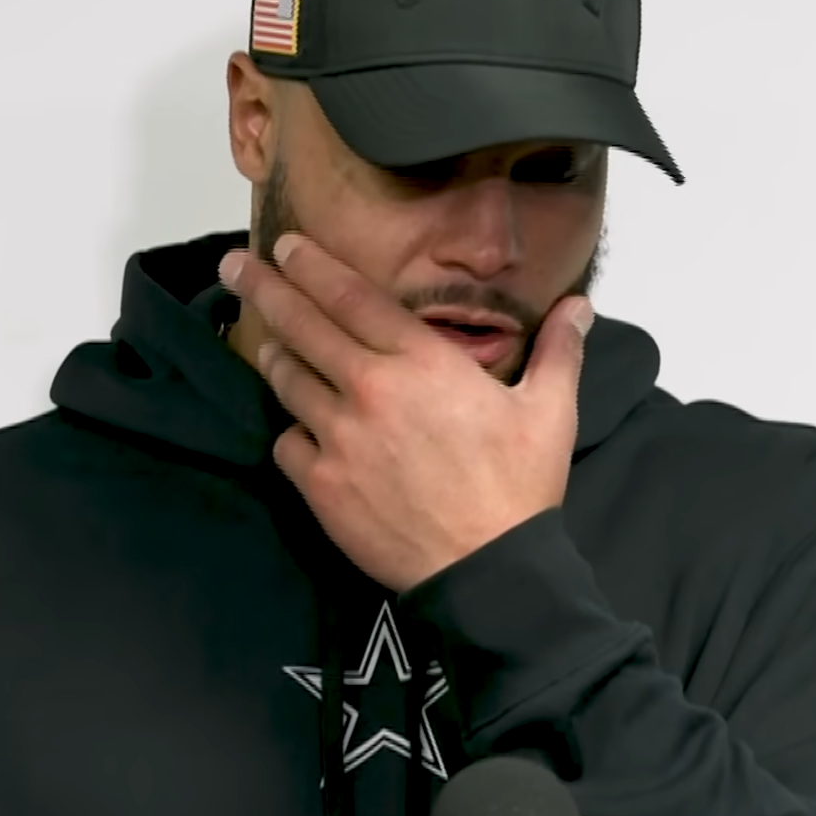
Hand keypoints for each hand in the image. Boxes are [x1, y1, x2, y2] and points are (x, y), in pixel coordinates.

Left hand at [220, 233, 592, 592]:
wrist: (486, 570)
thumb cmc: (519, 488)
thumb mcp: (550, 411)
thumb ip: (558, 350)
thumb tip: (579, 306)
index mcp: (423, 361)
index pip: (352, 296)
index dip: (314, 266)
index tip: (287, 245)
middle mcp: (371, 388)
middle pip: (302, 325)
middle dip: (265, 288)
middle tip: (236, 266)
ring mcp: (339, 437)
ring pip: (287, 380)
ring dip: (275, 355)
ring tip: (270, 343)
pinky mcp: (321, 484)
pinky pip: (287, 443)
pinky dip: (290, 431)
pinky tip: (297, 428)